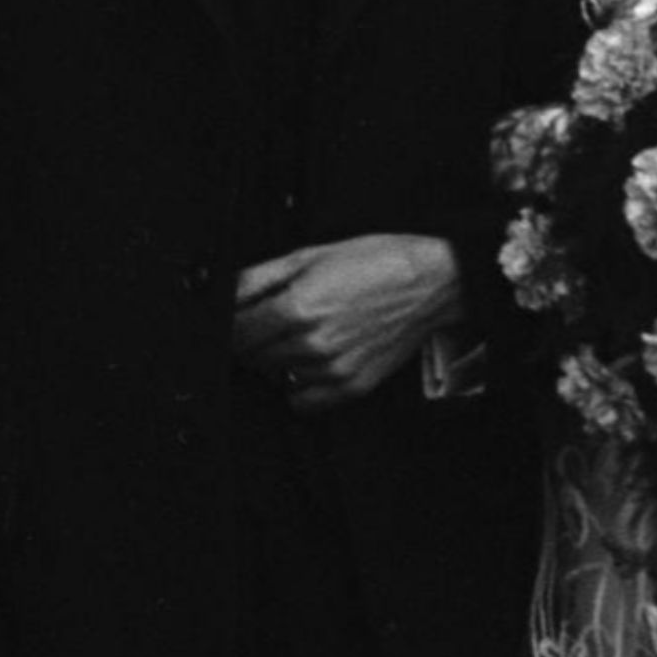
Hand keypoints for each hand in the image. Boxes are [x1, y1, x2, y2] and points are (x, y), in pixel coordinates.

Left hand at [233, 234, 464, 413]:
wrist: (432, 282)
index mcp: (297, 308)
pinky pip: (301, 400)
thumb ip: (258, 277)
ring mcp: (332, 370)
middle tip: (274, 319)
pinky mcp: (351, 386)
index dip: (230, 322)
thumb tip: (224, 293)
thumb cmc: (377, 262)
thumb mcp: (310, 255)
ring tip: (301, 333)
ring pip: (273, 376)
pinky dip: (298, 384)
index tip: (239, 316)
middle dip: (253, 338)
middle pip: (250, 356)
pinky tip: (311, 361)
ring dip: (276, 358)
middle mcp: (312, 344)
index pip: (234, 331)